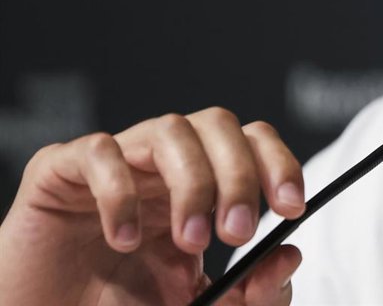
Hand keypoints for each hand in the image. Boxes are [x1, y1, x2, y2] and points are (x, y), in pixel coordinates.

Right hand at [0, 108, 306, 304]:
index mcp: (201, 183)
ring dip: (191, 183)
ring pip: (169, 129)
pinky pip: (98, 153)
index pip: (252, 142)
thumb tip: (289, 256)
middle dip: (238, 176)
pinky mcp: (60, 172)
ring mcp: (115, 162)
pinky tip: (123, 240)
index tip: (291, 209)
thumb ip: (250, 293)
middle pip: (218, 125)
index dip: (277, 165)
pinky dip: (120, 193)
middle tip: (236, 234)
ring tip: (188, 243)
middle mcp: (162, 165)